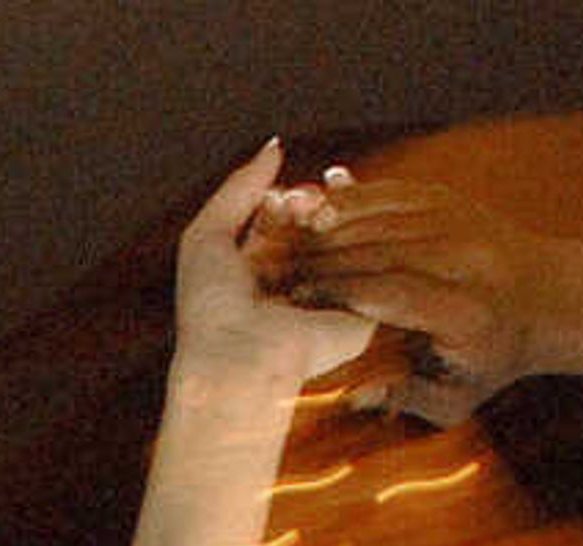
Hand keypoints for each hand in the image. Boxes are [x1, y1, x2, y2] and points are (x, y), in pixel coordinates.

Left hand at [172, 143, 380, 396]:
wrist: (241, 361)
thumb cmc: (212, 309)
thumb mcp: (206, 234)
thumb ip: (240, 188)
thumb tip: (274, 148)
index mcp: (257, 271)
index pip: (285, 220)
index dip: (290, 197)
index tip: (288, 193)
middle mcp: (294, 285)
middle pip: (318, 227)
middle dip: (316, 203)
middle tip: (309, 199)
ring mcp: (327, 300)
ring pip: (349, 242)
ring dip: (342, 216)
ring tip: (328, 208)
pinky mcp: (358, 316)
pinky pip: (375, 269)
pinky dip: (371, 237)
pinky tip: (357, 221)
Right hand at [255, 171, 582, 423]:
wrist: (551, 298)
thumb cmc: (495, 359)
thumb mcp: (457, 398)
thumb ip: (403, 397)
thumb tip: (351, 396)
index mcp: (460, 311)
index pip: (385, 292)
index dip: (335, 293)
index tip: (294, 300)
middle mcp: (459, 259)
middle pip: (373, 249)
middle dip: (317, 254)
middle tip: (269, 262)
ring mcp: (455, 222)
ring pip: (377, 216)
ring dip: (322, 223)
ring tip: (276, 231)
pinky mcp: (448, 200)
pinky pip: (390, 192)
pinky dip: (350, 196)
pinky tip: (312, 200)